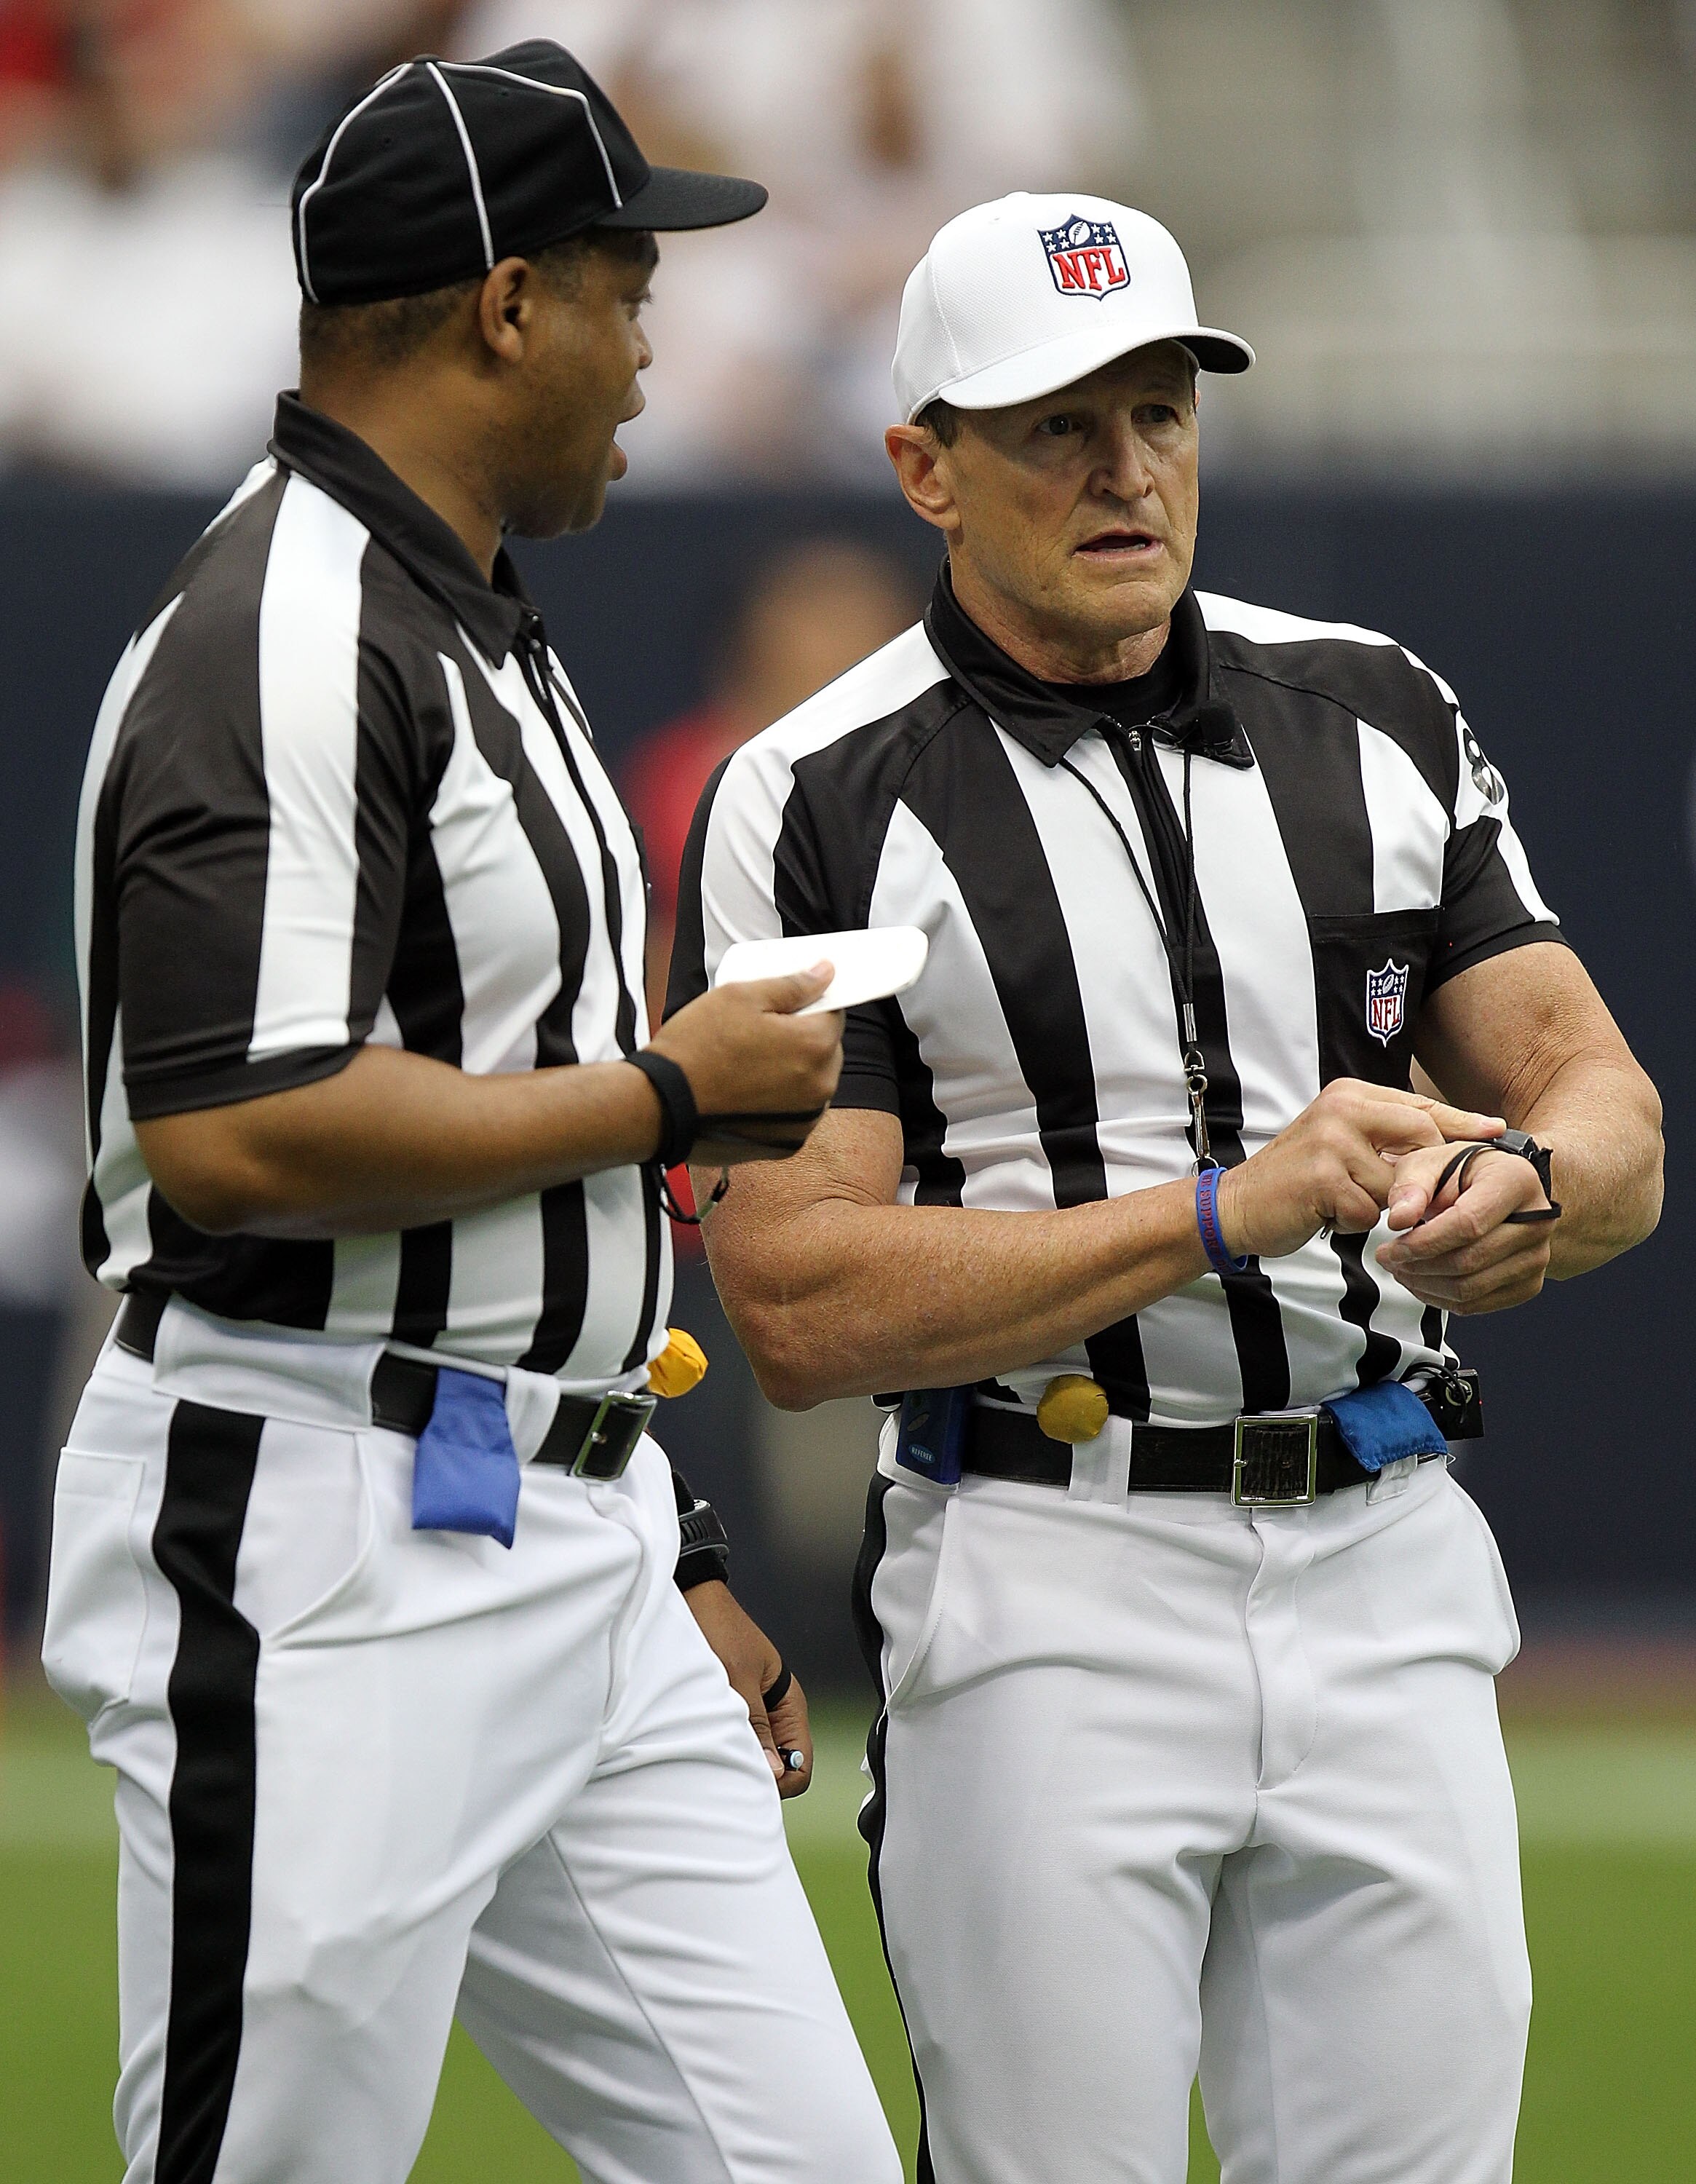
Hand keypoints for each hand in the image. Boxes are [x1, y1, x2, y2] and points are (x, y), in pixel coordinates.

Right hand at [648, 967, 844, 1165]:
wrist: (660, 1105)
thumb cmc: (696, 1048)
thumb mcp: (741, 996)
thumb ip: (792, 984)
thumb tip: (826, 973)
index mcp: (815, 1046)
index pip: (833, 1013)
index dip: (808, 1003)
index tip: (785, 1004)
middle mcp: (820, 1087)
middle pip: (825, 1050)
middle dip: (801, 1037)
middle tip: (758, 1032)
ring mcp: (805, 1119)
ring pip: (812, 1082)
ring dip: (792, 1069)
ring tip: (748, 1062)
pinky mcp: (787, 1142)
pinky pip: (796, 1111)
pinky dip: (780, 1100)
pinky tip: (747, 1089)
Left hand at [682, 1579, 812, 1797]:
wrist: (693, 1600)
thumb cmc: (719, 1629)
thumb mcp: (737, 1679)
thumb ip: (756, 1725)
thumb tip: (775, 1771)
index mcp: (789, 1704)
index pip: (802, 1763)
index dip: (783, 1781)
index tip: (753, 1779)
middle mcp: (776, 1713)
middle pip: (781, 1767)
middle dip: (760, 1775)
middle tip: (727, 1768)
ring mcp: (754, 1713)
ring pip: (758, 1757)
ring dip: (741, 1760)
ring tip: (714, 1750)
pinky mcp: (732, 1711)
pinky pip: (738, 1743)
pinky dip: (726, 1748)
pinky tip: (705, 1741)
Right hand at [1214, 1079, 1504, 1260]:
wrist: (1238, 1205)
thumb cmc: (1297, 1180)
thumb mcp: (1341, 1144)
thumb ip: (1387, 1141)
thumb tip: (1449, 1147)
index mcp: (1350, 1094)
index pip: (1421, 1106)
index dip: (1461, 1122)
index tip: (1496, 1132)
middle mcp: (1342, 1108)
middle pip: (1421, 1138)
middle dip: (1421, 1175)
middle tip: (1403, 1196)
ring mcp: (1331, 1140)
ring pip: (1396, 1183)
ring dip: (1375, 1204)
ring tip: (1340, 1200)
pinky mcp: (1323, 1177)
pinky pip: (1369, 1211)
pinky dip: (1352, 1223)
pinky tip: (1326, 1214)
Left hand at [1374, 1141, 1555, 1312]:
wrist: (1496, 1186)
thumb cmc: (1464, 1172)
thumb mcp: (1431, 1161)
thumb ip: (1412, 1185)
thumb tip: (1399, 1218)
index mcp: (1516, 1182)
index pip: (1468, 1224)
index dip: (1423, 1243)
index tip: (1391, 1248)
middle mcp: (1537, 1221)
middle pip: (1469, 1261)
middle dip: (1417, 1266)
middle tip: (1387, 1259)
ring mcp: (1537, 1256)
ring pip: (1471, 1289)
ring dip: (1425, 1286)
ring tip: (1400, 1269)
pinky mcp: (1529, 1283)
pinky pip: (1479, 1305)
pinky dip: (1441, 1299)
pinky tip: (1421, 1281)